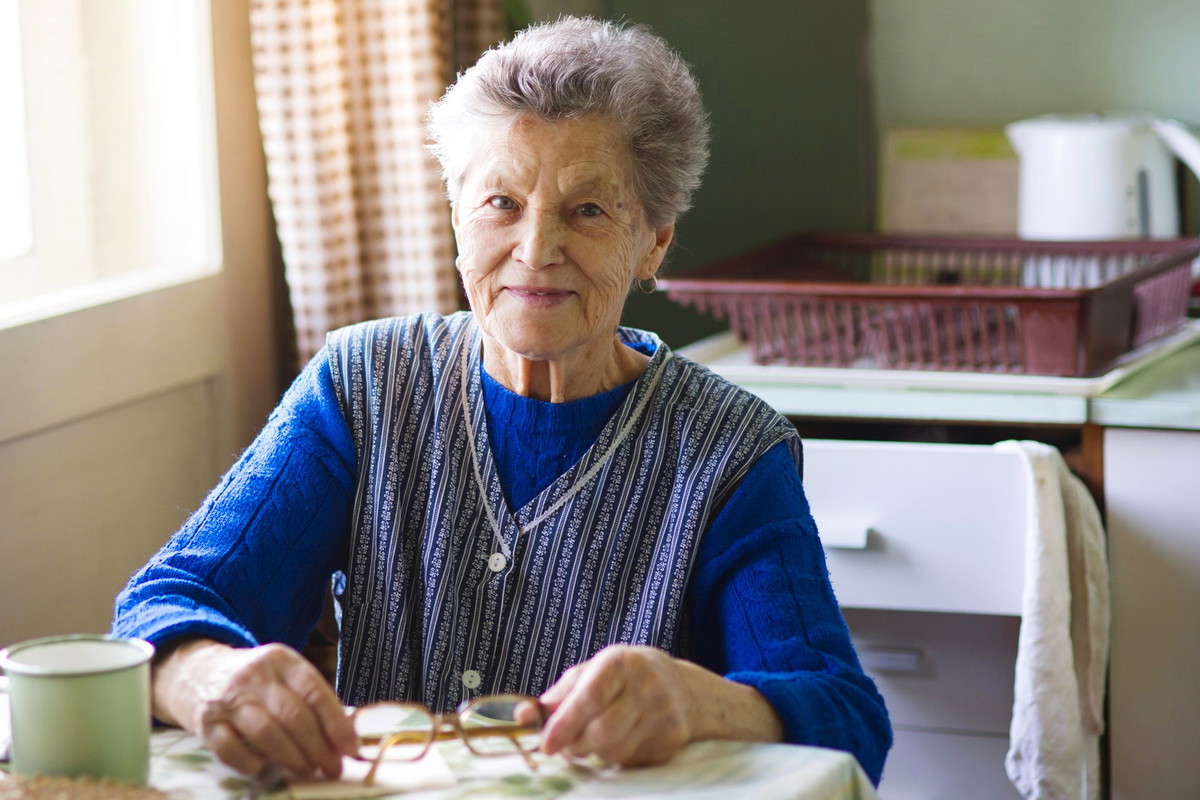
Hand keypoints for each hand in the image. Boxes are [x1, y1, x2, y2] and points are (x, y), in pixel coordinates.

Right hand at [152, 639, 357, 778]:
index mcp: (282, 660)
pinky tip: (264, 768)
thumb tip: (344, 738)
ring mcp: (228, 699)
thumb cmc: (254, 682)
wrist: (196, 673)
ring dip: (292, 757)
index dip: (337, 724)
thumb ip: (310, 699)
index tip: (350, 749)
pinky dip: (251, 763)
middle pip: (294, 715)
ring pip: (266, 732)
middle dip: (318, 747)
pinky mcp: (206, 723)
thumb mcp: (283, 675)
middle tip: (332, 768)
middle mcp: (255, 676)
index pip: (316, 692)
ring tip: (307, 771)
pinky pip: (231, 750)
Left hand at [537, 644, 785, 766]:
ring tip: (592, 740)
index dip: (564, 724)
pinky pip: (632, 761)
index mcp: (620, 662)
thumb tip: (523, 716)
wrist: (683, 687)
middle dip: (575, 746)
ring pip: (615, 751)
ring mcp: (664, 713)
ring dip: (594, 753)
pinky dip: (616, 758)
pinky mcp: (672, 739)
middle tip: (564, 747)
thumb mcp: (592, 673)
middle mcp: (647, 685)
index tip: (546, 744)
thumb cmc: (624, 678)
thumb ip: (558, 695)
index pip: (589, 697)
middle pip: (601, 731)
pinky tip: (619, 741)